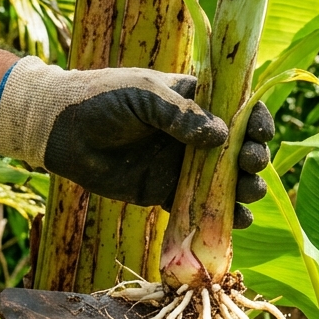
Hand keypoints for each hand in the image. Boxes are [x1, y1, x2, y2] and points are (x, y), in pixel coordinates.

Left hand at [0, 57, 273, 223]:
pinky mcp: (164, 191)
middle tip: (251, 163)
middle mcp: (194, 132)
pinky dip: (220, 215)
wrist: (59, 130)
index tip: (260, 133)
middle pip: (238, 147)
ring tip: (250, 194)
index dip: (255, 120)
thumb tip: (222, 135)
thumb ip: (181, 115)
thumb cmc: (101, 99)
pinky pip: (199, 205)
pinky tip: (236, 221)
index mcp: (194, 99)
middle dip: (252, 157)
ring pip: (225, 179)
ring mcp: (181, 163)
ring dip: (244, 188)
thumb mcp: (143, 96)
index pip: (237, 108)